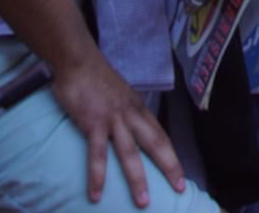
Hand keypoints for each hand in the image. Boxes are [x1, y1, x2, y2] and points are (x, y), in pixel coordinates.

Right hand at [54, 56, 184, 206]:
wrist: (78, 60)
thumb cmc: (96, 77)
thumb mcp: (120, 94)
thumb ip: (126, 111)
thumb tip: (131, 127)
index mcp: (138, 108)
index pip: (160, 135)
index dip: (171, 155)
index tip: (180, 175)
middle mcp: (131, 114)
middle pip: (155, 144)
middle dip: (169, 167)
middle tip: (178, 189)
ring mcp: (113, 119)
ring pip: (130, 153)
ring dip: (137, 179)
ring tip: (143, 202)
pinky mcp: (94, 122)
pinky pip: (97, 154)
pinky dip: (97, 176)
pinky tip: (96, 194)